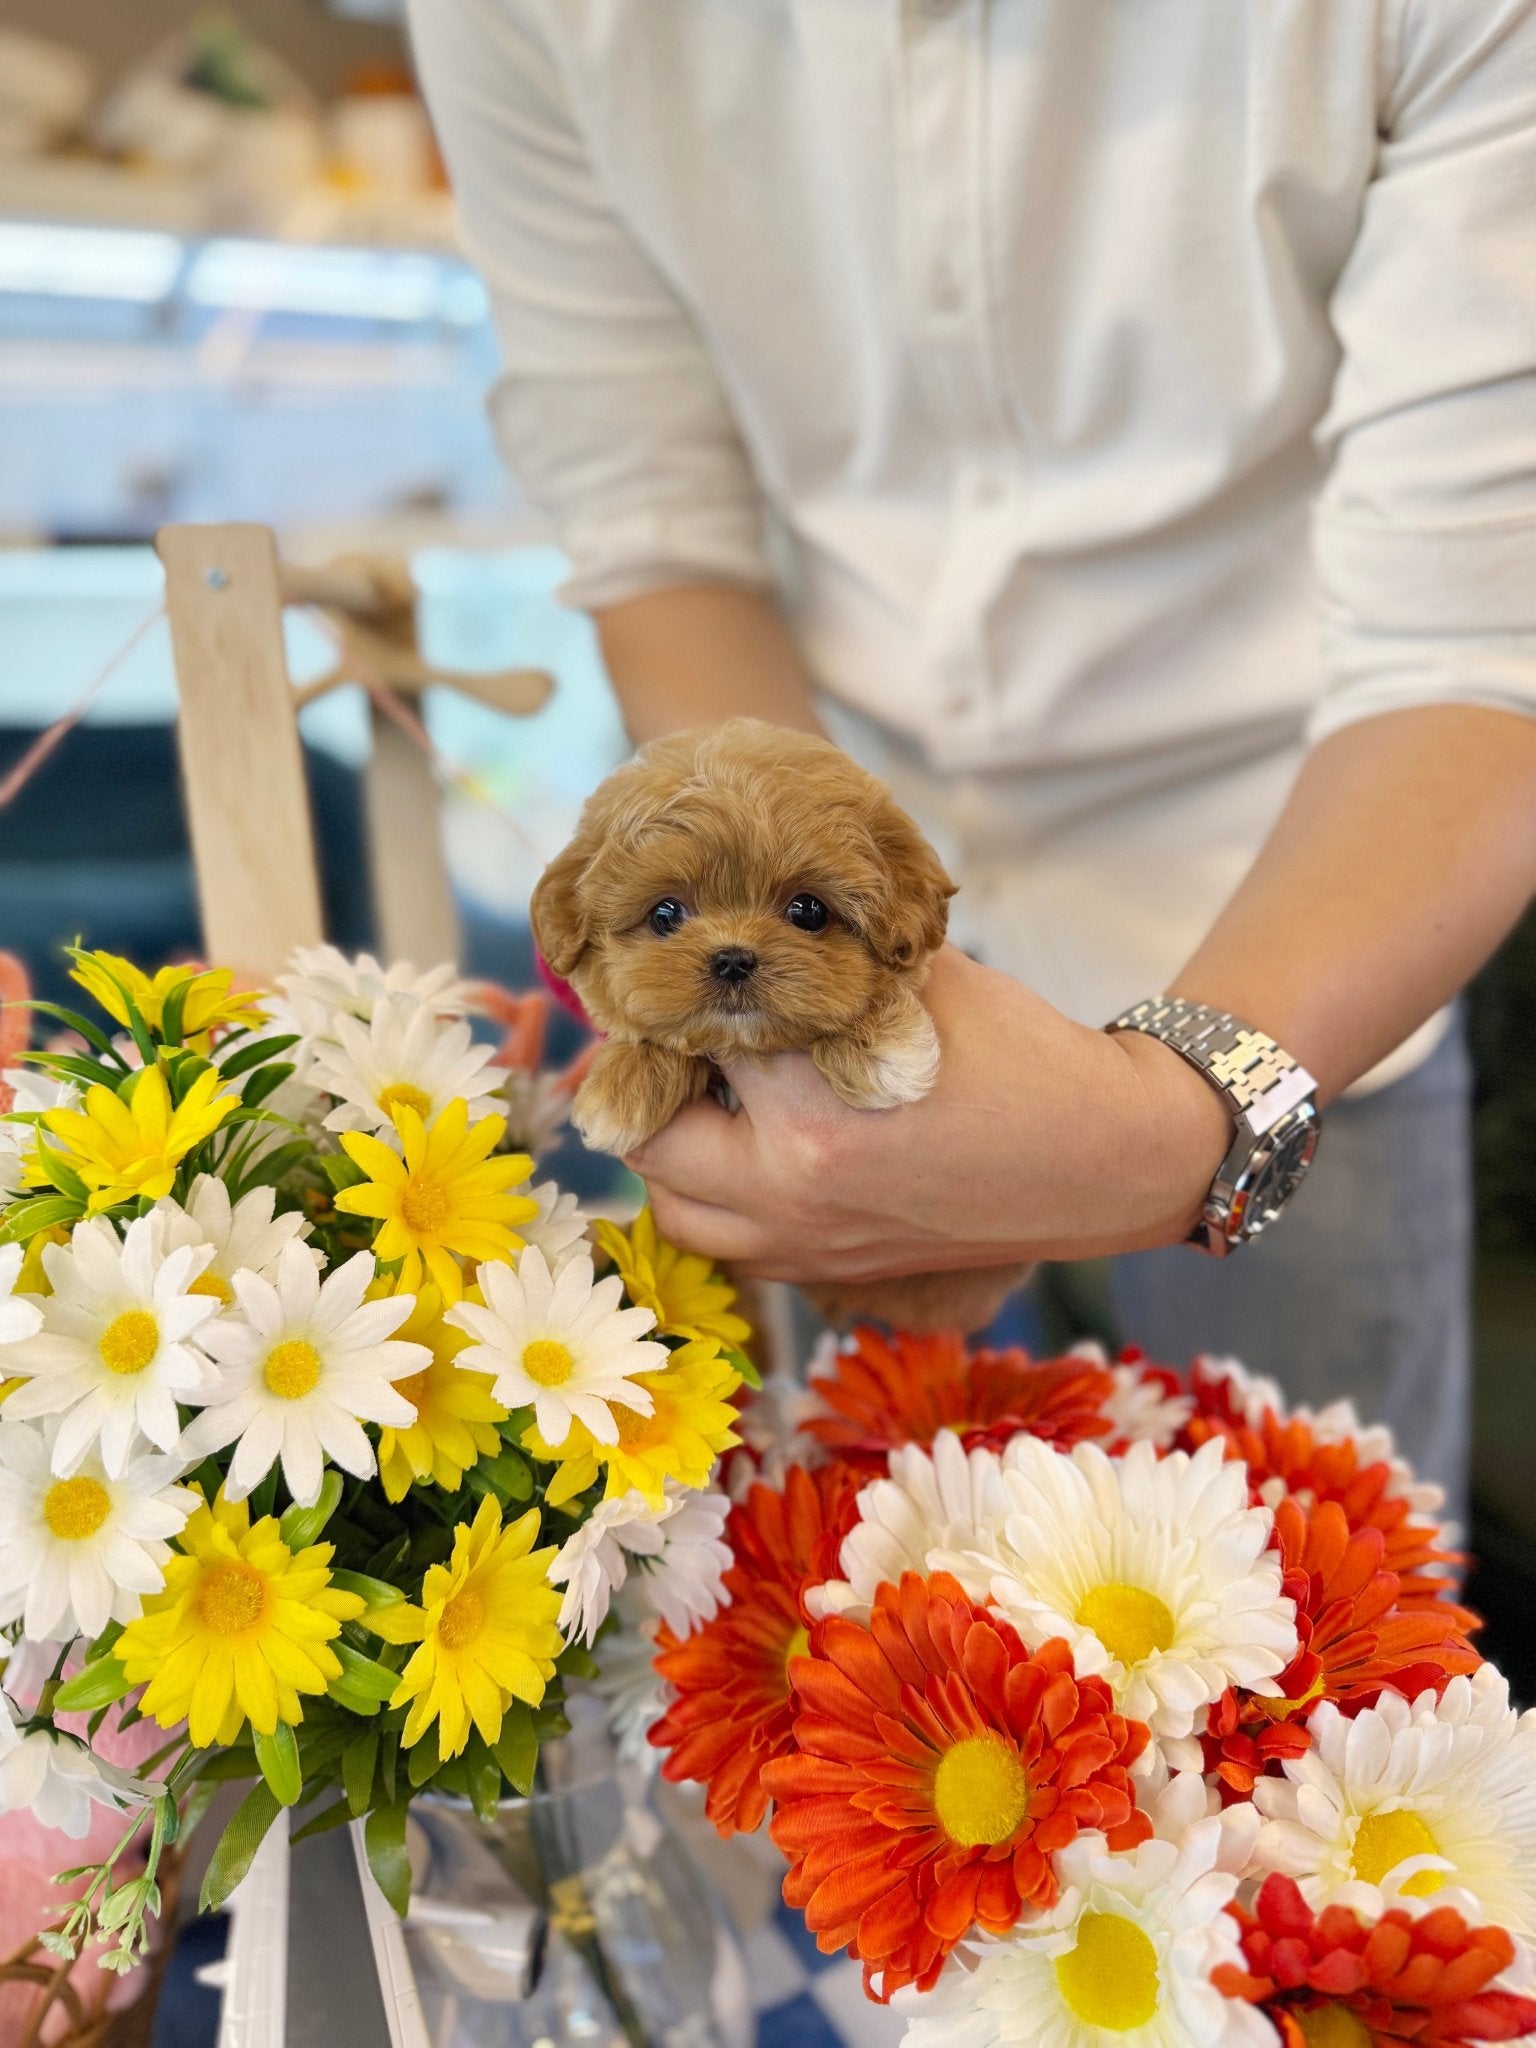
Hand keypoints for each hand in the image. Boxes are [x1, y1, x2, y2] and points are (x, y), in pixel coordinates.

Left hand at [624, 948, 1232, 1281]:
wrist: (1103, 1158)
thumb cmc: (1019, 1054)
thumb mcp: (914, 979)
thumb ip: (819, 956)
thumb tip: (731, 925)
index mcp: (810, 1113)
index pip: (686, 1038)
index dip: (675, 992)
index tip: (673, 968)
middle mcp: (790, 1196)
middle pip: (648, 1137)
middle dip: (650, 1077)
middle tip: (674, 1031)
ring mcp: (805, 1248)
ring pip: (672, 1206)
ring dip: (673, 1147)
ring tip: (710, 1092)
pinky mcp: (826, 1272)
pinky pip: (726, 1240)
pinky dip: (717, 1194)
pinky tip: (753, 1142)